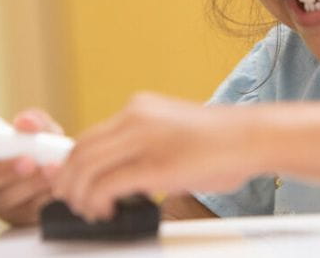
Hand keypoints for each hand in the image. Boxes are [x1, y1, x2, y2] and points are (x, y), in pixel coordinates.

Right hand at [0, 108, 61, 225]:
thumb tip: (25, 123)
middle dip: (2, 172)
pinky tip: (58, 183)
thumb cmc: (43, 144)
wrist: (66, 167)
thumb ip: (33, 120)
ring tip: (51, 169)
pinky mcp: (19, 217)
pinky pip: (28, 211)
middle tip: (27, 161)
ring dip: (29, 184)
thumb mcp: (41, 127)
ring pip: (4, 199)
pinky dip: (45, 196)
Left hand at [52, 92, 257, 221]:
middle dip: (68, 183)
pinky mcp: (154, 166)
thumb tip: (118, 174)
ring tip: (90, 211)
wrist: (251, 137)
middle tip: (71, 203)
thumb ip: (143, 144)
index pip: (88, 136)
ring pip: (85, 169)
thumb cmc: (219, 141)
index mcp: (139, 107)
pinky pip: (106, 186)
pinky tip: (108, 212)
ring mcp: (144, 139)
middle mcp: (136, 117)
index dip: (71, 165)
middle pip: (79, 152)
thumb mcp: (171, 131)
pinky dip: (97, 203)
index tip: (70, 184)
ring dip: (79, 196)